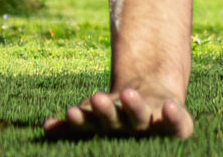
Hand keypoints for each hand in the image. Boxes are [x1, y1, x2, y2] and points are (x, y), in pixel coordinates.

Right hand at [42, 86, 193, 139]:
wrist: (154, 103)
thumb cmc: (117, 112)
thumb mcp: (94, 112)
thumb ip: (71, 123)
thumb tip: (45, 127)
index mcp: (105, 128)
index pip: (90, 125)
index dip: (81, 121)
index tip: (70, 112)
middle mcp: (127, 130)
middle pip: (115, 121)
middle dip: (106, 111)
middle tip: (96, 98)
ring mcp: (151, 127)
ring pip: (141, 118)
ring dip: (134, 108)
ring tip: (127, 92)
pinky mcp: (175, 124)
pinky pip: (177, 124)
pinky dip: (174, 117)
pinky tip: (169, 107)